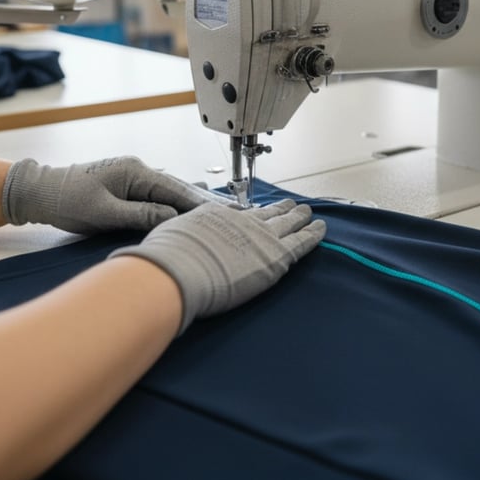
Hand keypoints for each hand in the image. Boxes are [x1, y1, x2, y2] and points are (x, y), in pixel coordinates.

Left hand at [1, 156, 234, 234]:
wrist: (40, 192)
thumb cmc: (67, 201)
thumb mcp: (104, 213)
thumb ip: (140, 215)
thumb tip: (172, 217)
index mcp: (135, 171)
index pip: (176, 190)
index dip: (201, 204)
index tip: (225, 214)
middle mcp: (138, 170)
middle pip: (178, 189)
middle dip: (203, 203)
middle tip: (232, 215)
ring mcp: (133, 176)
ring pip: (169, 192)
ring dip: (190, 205)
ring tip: (217, 217)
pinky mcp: (127, 186)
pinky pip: (158, 196)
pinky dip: (174, 205)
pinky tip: (187, 214)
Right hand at [108, 199, 325, 332]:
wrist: (176, 273)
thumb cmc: (163, 262)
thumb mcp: (165, 241)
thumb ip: (174, 242)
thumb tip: (158, 254)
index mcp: (213, 215)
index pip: (237, 214)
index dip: (249, 214)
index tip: (254, 213)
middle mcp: (239, 220)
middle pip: (265, 212)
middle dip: (280, 209)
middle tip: (292, 206)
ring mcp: (260, 236)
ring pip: (287, 222)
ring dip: (299, 217)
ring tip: (309, 214)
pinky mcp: (276, 255)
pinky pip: (302, 241)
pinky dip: (313, 234)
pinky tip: (322, 228)